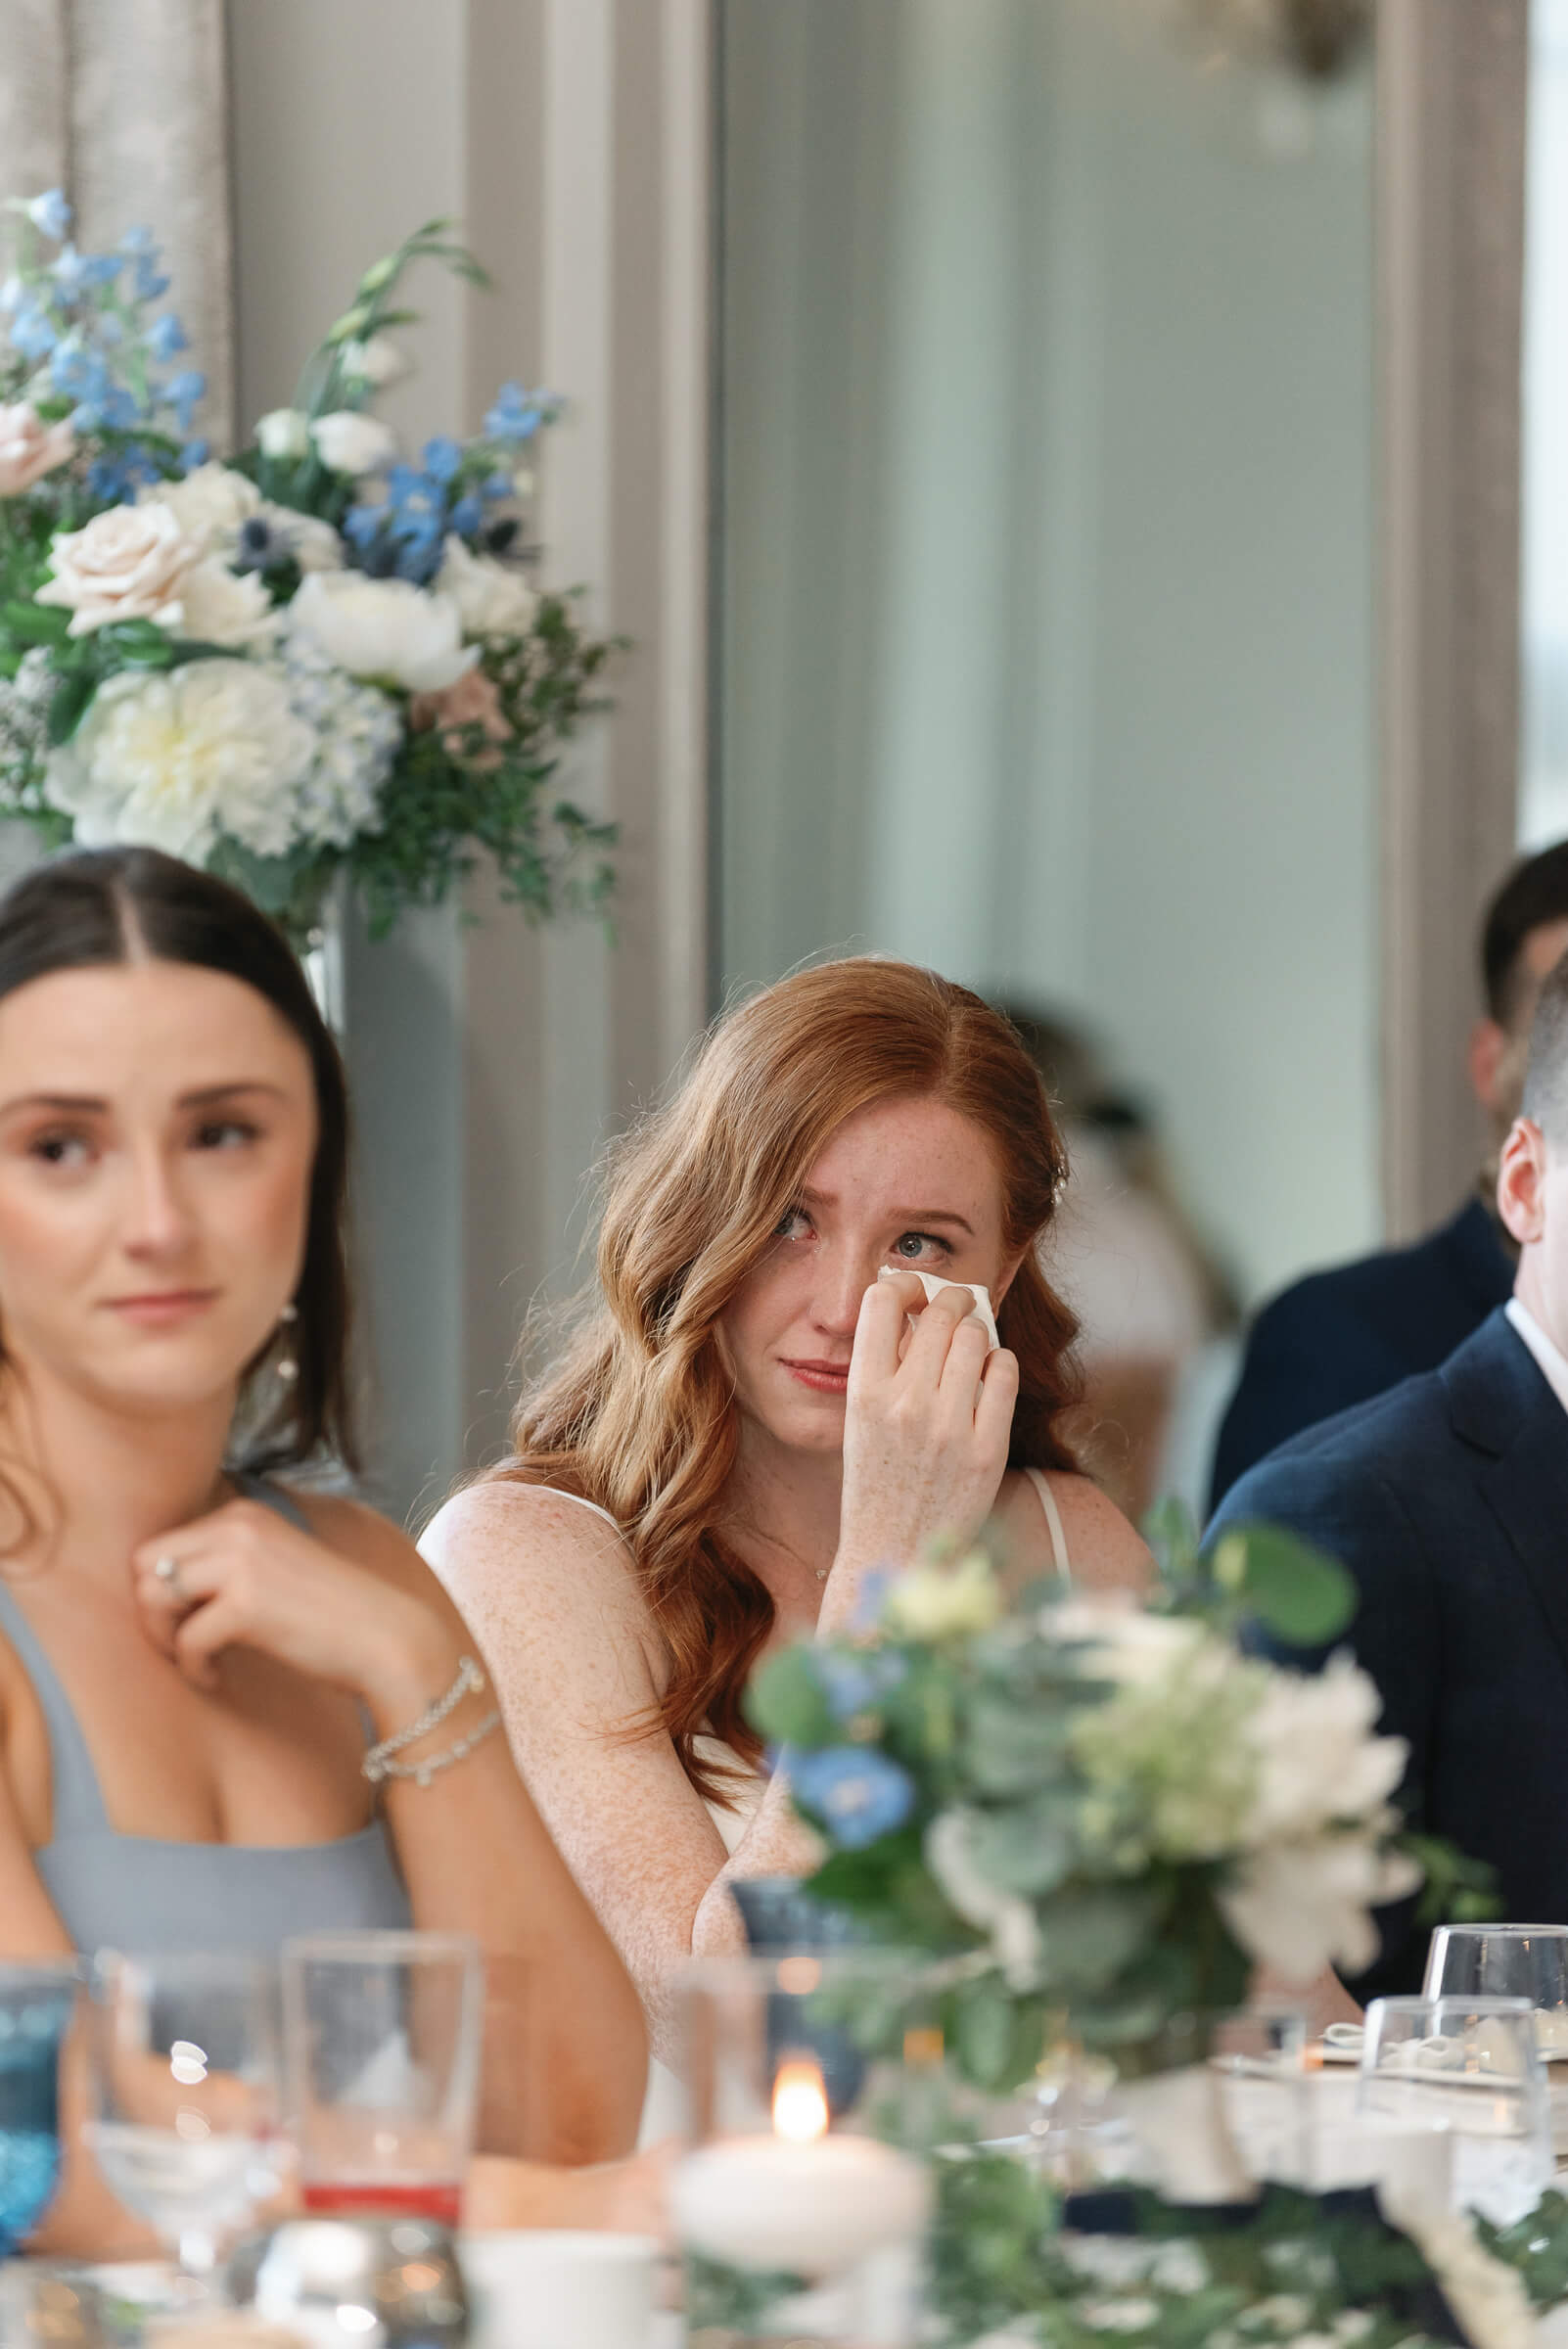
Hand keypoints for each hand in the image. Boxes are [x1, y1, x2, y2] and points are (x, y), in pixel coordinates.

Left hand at [130, 1496, 453, 1707]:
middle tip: (182, 1645)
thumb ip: (223, 1562)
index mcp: (244, 1513)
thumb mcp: (273, 1566)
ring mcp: (241, 1561)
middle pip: (144, 1565)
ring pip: (152, 1596)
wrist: (386, 1638)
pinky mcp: (246, 1603)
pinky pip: (185, 1639)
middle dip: (153, 1611)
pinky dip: (193, 1667)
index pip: (159, 1544)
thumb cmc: (330, 1614)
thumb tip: (155, 1587)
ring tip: (196, 1660)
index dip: (161, 1591)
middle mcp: (238, 1526)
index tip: (187, 1623)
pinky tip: (216, 1678)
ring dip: (165, 1638)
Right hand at [830, 1270, 1016, 1598]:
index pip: (881, 1302)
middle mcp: (906, 1405)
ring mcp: (949, 1428)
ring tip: (971, 1344)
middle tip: (955, 1306)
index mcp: (864, 1395)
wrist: (894, 1555)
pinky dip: (999, 1364)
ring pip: (975, 1338)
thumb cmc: (876, 1484)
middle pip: (938, 1314)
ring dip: (975, 1332)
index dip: (902, 1284)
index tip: (913, 1292)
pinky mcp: (987, 1450)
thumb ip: (884, 1369)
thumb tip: (919, 1309)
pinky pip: (1003, 1374)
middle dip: (951, 1300)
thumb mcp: (859, 1422)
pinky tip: (990, 1373)